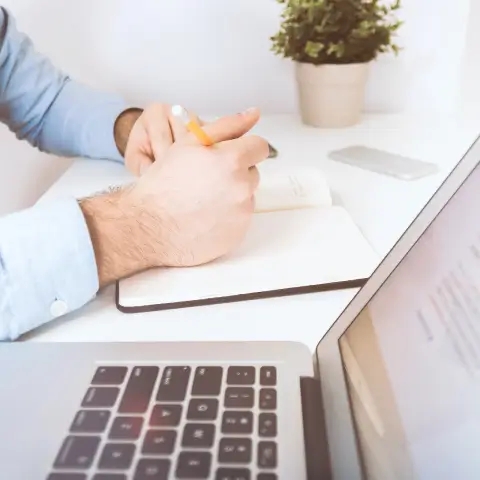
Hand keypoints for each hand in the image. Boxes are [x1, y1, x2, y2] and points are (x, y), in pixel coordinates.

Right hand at [82, 108, 268, 285]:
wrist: (150, 226)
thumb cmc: (164, 183)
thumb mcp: (189, 143)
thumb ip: (226, 125)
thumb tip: (254, 113)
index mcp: (232, 160)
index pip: (260, 147)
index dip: (244, 149)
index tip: (230, 156)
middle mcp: (242, 187)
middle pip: (253, 173)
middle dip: (236, 173)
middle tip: (207, 180)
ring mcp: (241, 213)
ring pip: (246, 196)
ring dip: (232, 195)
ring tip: (203, 200)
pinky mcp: (238, 234)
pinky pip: (240, 219)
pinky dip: (228, 217)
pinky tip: (205, 217)